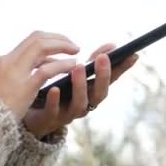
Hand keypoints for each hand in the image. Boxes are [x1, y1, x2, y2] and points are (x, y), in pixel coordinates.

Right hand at [0, 31, 78, 119]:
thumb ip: (8, 77)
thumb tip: (27, 74)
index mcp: (0, 61)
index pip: (28, 43)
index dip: (47, 41)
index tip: (58, 46)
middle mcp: (8, 61)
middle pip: (37, 38)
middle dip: (57, 38)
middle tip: (72, 44)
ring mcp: (16, 72)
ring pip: (42, 46)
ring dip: (62, 46)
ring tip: (75, 51)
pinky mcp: (25, 86)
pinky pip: (48, 69)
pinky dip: (62, 65)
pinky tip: (72, 66)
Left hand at [23, 43, 138, 138]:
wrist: (33, 117)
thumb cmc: (59, 94)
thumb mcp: (76, 77)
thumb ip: (91, 63)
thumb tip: (111, 46)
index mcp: (92, 93)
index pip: (111, 80)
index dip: (122, 69)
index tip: (133, 54)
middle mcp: (85, 104)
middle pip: (99, 94)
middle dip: (102, 76)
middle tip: (103, 58)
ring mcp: (68, 113)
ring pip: (79, 104)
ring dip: (80, 86)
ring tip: (78, 67)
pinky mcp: (49, 119)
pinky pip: (54, 111)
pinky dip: (55, 100)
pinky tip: (54, 88)